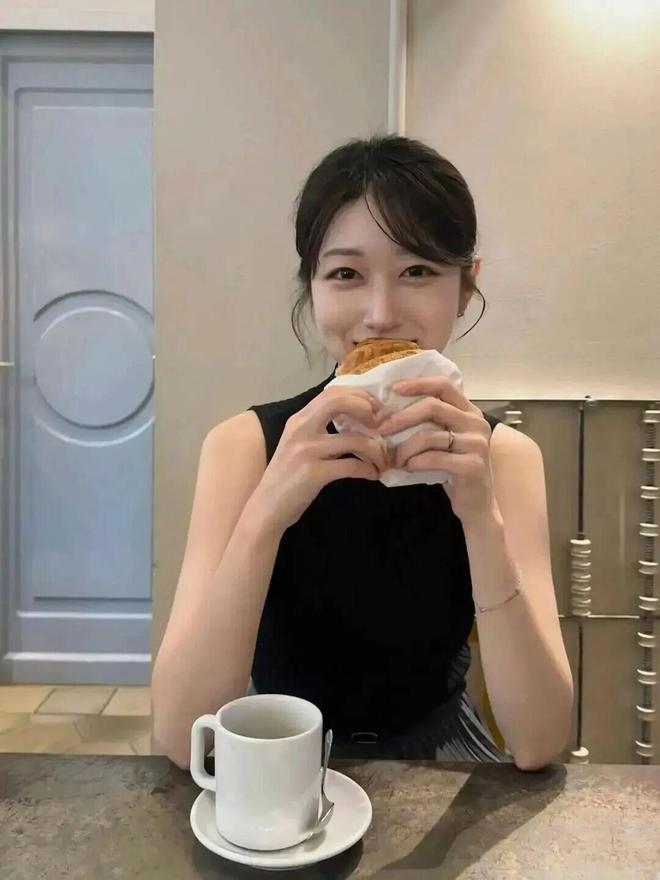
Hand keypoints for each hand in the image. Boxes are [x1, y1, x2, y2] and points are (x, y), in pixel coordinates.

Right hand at [252, 387, 387, 533]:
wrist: (266, 509)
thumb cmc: (287, 478)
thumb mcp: (299, 445)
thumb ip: (320, 430)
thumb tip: (356, 420)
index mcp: (299, 420)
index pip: (332, 393)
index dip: (358, 396)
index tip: (374, 410)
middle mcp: (300, 429)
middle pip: (339, 402)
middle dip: (367, 410)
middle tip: (381, 427)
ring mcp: (306, 451)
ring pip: (355, 439)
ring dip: (376, 450)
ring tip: (382, 461)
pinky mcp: (313, 474)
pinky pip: (352, 466)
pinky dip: (368, 470)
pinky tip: (372, 475)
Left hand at [377, 376, 496, 525]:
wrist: (477, 504)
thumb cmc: (454, 469)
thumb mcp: (444, 440)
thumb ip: (430, 422)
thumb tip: (390, 410)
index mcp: (469, 411)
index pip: (444, 385)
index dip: (418, 384)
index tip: (394, 389)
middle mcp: (476, 423)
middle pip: (433, 406)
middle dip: (402, 417)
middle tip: (381, 429)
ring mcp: (477, 444)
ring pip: (429, 435)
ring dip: (404, 448)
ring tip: (394, 459)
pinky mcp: (472, 465)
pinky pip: (434, 458)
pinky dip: (415, 462)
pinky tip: (408, 468)